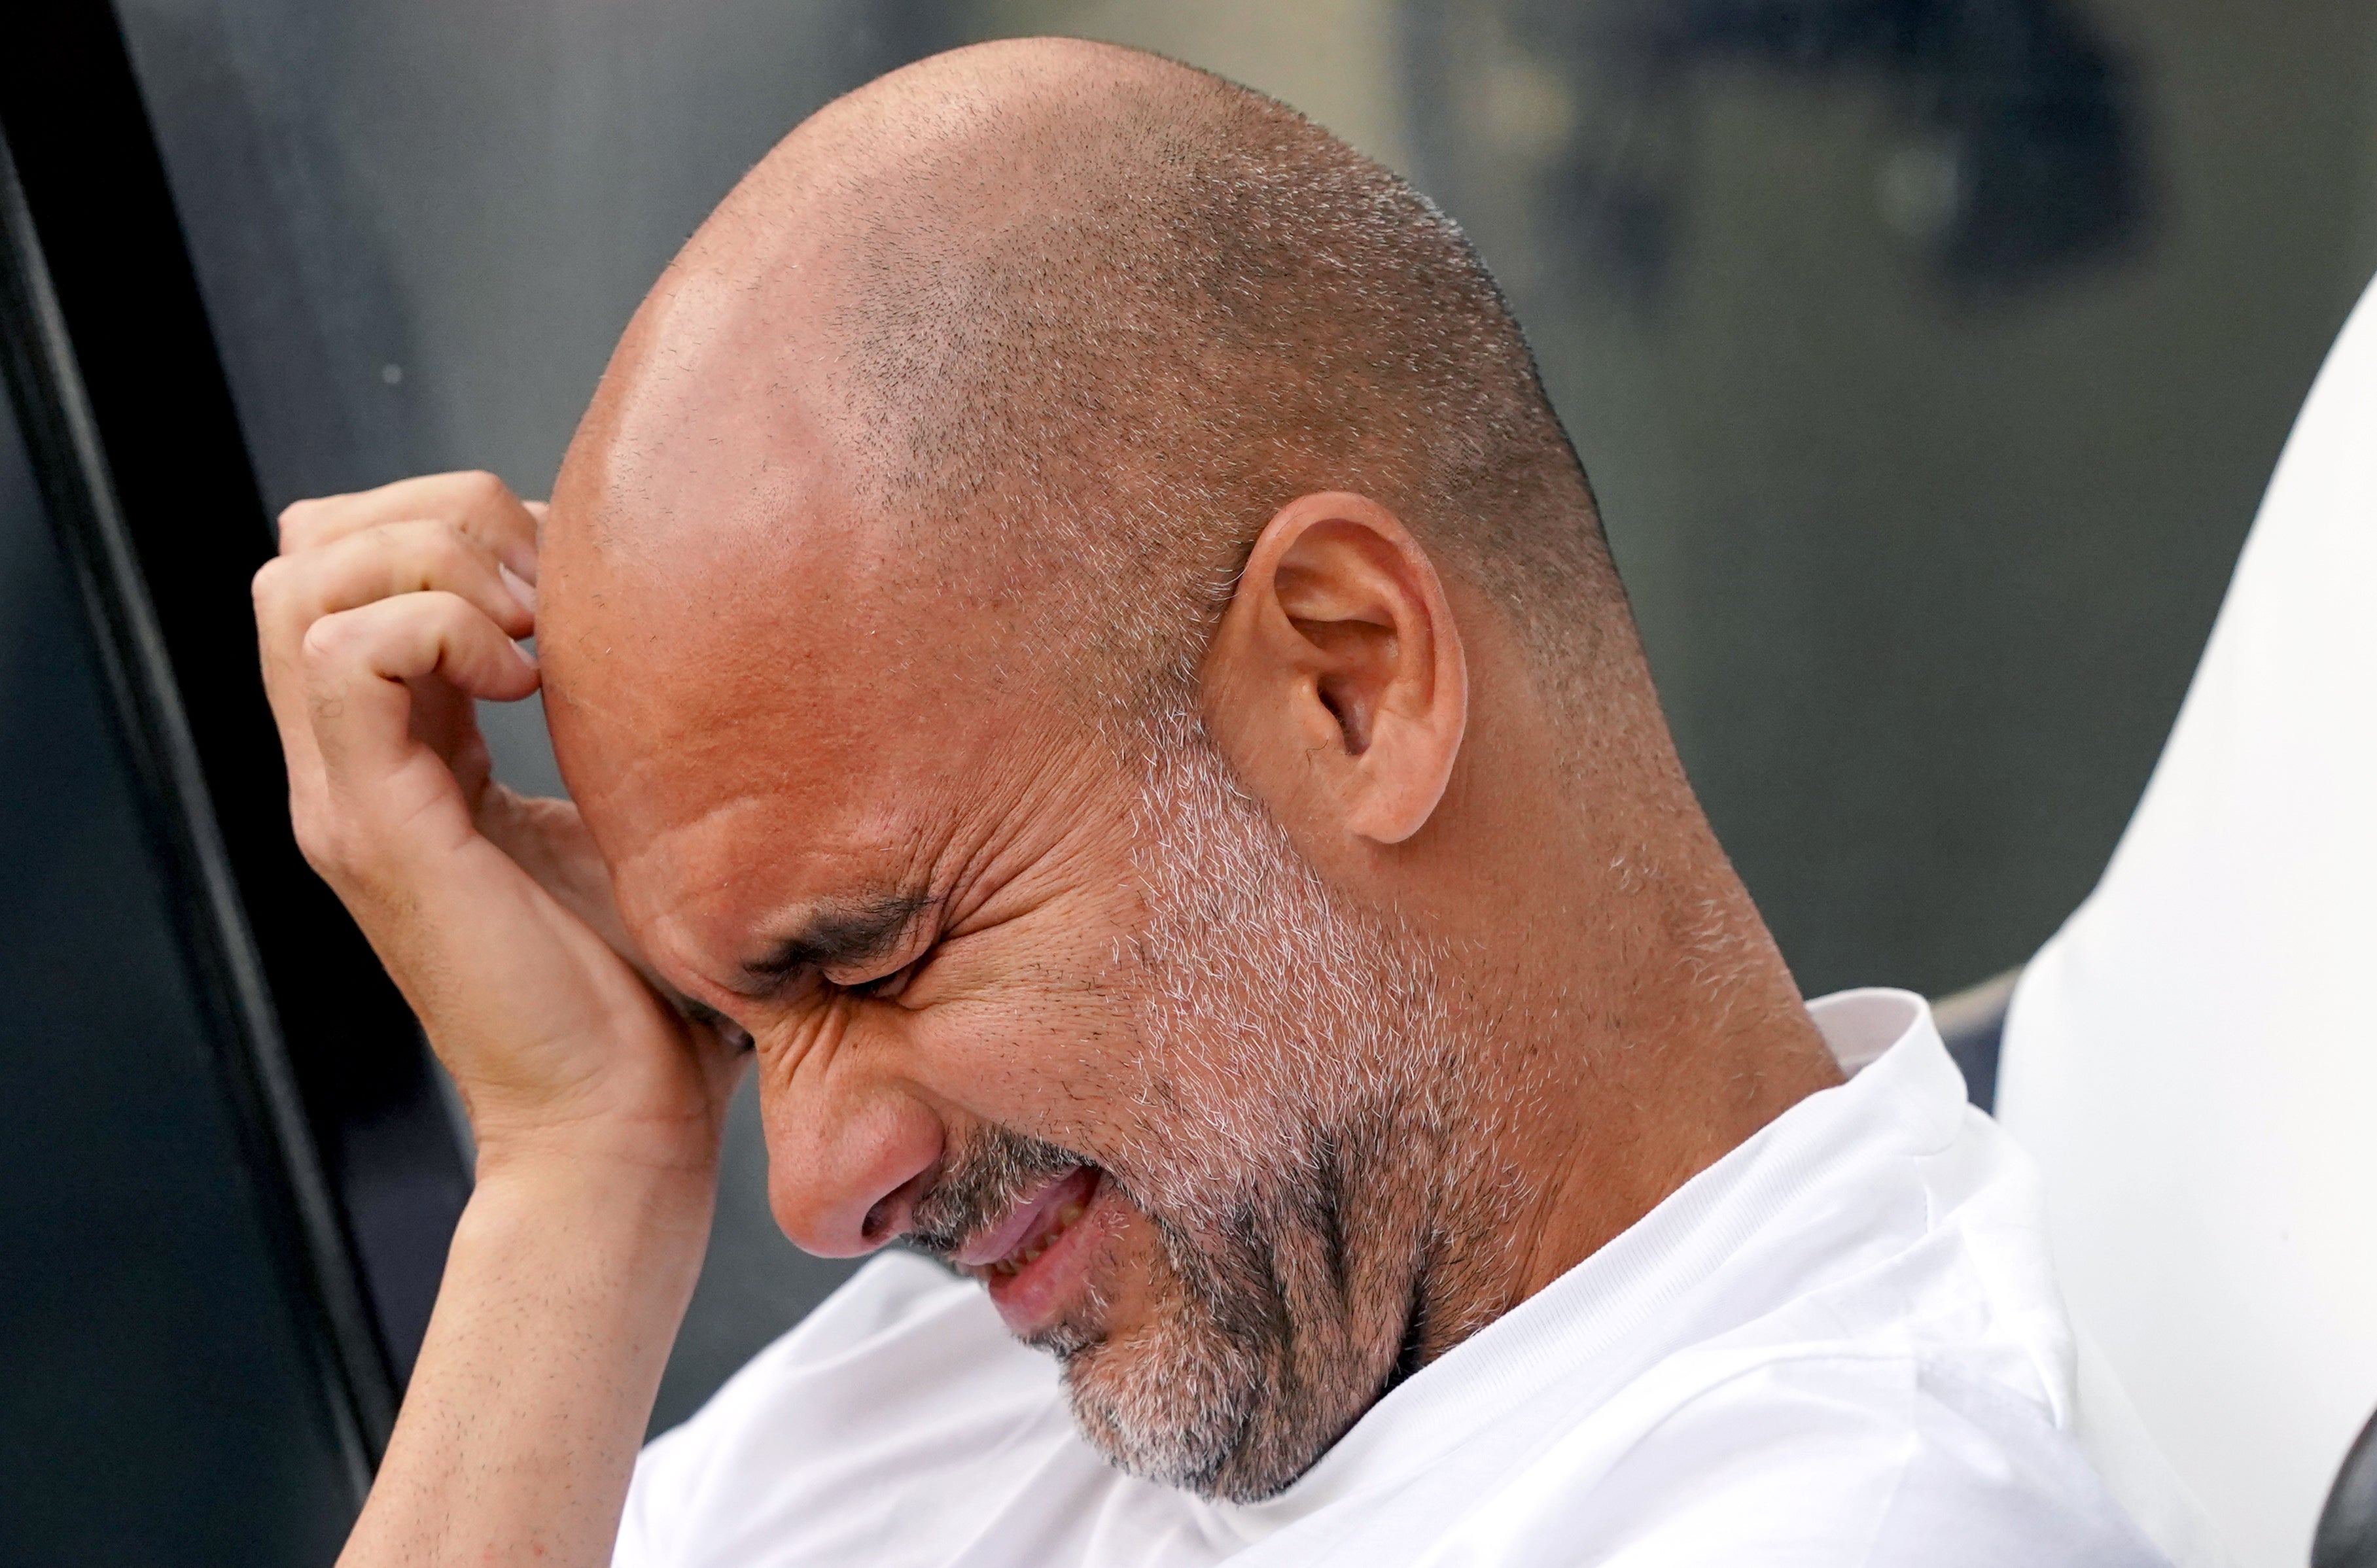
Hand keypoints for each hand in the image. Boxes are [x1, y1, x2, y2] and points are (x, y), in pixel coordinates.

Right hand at [253, 470, 738, 1177]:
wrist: (626, 1127)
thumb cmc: (652, 994)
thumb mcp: (628, 821)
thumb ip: (614, 726)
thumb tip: (689, 635)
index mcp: (406, 757)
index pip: (355, 562)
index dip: (459, 526)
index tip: (576, 590)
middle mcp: (353, 768)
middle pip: (310, 544)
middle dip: (440, 516)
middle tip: (550, 598)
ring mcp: (348, 797)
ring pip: (305, 576)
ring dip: (436, 561)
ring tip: (535, 637)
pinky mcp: (374, 830)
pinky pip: (347, 655)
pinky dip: (440, 628)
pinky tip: (528, 684)